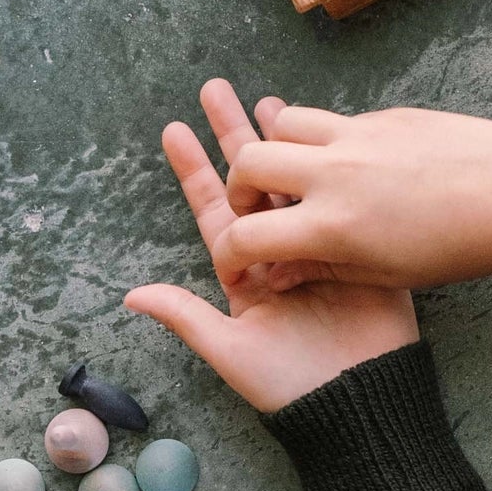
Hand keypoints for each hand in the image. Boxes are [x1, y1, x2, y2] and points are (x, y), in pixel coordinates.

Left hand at [124, 80, 419, 414]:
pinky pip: (340, 202)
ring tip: (267, 99)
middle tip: (215, 89)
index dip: (196, 172)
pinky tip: (324, 134)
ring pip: (295, 186)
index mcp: (247, 278)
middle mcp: (279, 258)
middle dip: (234, 139)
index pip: (216, 214)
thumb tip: (131, 295)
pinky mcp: (360, 253)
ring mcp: (321, 252)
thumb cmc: (291, 386)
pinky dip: (331, 167)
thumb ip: (186, 318)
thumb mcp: (231, 352)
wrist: (360, 402)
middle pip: (252, 187)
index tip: (176, 130)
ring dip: (281, 143)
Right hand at [208, 102, 491, 291]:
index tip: (238, 264)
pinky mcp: (382, 115)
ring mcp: (356, 135)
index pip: (247, 237)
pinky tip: (345, 166)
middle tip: (256, 209)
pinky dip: (320, 140)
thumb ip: (321, 268)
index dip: (231, 256)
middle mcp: (334, 173)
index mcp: (332, 226)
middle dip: (238, 189)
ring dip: (274, 149)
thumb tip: (275, 271)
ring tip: (293, 178)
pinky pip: (331, 119)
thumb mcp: (384, 274)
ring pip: (283, 124)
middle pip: (248, 163)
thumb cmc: (459, 246)